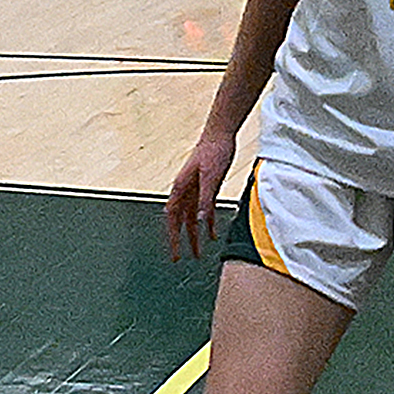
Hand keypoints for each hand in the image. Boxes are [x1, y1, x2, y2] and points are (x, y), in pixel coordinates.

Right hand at [165, 130, 237, 261]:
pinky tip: (212, 233)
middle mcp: (185, 190)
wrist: (220, 135)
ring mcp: (194, 189)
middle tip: (179, 259)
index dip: (173, 236)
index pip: (173, 218)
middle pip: (179, 220)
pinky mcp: (205, 187)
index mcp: (181, 187)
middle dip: (179, 240)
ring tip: (198, 252)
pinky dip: (207, 222)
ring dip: (194, 234)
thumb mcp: (211, 178)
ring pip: (191, 217)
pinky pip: (203, 209)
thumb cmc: (213, 152)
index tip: (174, 253)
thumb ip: (206, 200)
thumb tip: (200, 222)